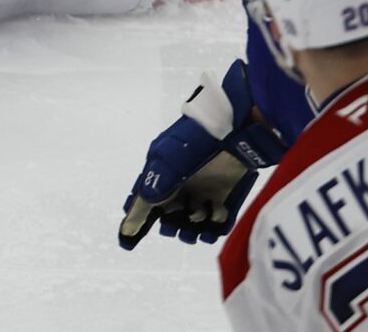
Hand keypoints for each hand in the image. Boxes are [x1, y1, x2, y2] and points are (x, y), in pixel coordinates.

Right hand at [118, 60, 285, 249]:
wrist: (240, 128)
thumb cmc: (201, 140)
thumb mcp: (174, 158)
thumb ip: (159, 182)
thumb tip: (146, 203)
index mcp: (162, 172)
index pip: (144, 201)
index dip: (135, 219)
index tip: (127, 240)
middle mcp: (179, 184)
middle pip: (167, 215)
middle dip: (170, 223)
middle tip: (176, 221)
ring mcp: (201, 189)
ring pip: (190, 221)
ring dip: (192, 227)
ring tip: (200, 217)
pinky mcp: (222, 194)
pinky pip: (213, 220)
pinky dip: (213, 225)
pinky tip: (215, 220)